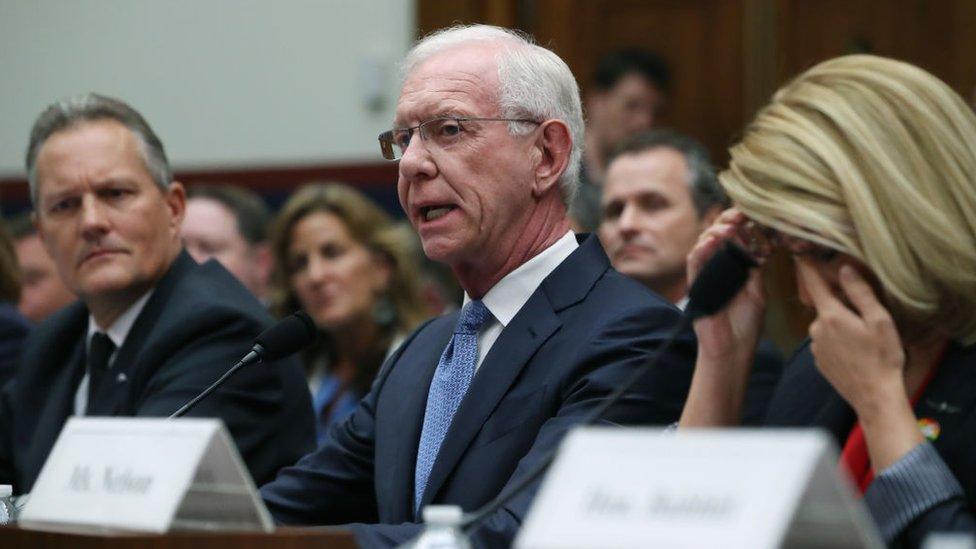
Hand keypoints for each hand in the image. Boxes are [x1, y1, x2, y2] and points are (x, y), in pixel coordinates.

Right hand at [679, 209, 765, 426]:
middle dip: (728, 222)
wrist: (732, 349)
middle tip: (739, 217)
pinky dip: (700, 251)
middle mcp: (718, 267)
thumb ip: (754, 268)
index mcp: (735, 267)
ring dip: (714, 232)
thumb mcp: (757, 291)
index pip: (735, 237)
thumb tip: (757, 243)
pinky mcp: (696, 286)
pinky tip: (710, 242)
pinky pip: (694, 264)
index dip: (741, 223)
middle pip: (718, 236)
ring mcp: (705, 275)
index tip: (752, 214)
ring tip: (727, 228)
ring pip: (704, 245)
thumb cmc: (745, 324)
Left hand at [797, 260, 905, 413]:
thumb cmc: (882, 357)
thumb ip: (860, 293)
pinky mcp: (819, 361)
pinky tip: (856, 351)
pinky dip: (839, 340)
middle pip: (824, 305)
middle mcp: (815, 329)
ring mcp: (815, 347)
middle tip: (863, 314)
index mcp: (830, 315)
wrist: (875, 397)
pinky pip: (827, 342)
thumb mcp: (879, 320)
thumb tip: (844, 269)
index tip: (799, 253)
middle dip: (839, 303)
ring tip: (863, 337)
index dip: (807, 266)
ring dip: (840, 324)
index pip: (813, 283)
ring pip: (827, 324)